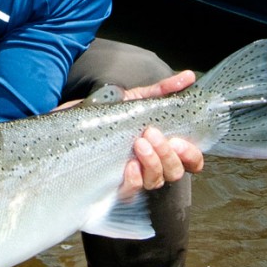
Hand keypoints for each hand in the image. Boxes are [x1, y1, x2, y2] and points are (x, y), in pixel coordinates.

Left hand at [121, 70, 204, 190]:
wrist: (75, 120)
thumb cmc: (110, 113)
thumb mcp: (137, 98)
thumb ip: (163, 89)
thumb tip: (188, 76)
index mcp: (163, 147)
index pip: (190, 161)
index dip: (191, 155)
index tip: (180, 140)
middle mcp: (153, 164)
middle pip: (175, 172)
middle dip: (167, 154)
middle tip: (151, 133)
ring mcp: (135, 176)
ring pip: (155, 181)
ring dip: (152, 162)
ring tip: (139, 143)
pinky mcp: (115, 184)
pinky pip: (132, 190)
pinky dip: (134, 179)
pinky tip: (129, 164)